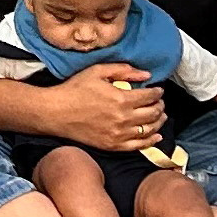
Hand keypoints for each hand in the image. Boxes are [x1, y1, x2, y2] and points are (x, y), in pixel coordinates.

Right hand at [37, 65, 168, 152]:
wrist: (56, 112)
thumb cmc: (74, 90)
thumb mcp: (97, 71)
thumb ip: (123, 70)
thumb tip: (146, 74)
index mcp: (121, 99)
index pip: (150, 96)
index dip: (157, 92)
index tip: (158, 90)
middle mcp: (123, 118)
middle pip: (153, 113)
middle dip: (160, 106)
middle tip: (159, 102)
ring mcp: (119, 134)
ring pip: (149, 130)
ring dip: (159, 122)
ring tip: (160, 116)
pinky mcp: (113, 145)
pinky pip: (139, 145)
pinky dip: (151, 140)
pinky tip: (156, 135)